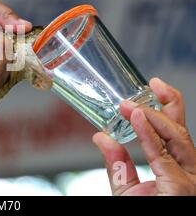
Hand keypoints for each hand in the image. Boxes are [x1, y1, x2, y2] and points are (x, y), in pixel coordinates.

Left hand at [93, 78, 195, 194]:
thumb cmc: (146, 212)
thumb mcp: (128, 188)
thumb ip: (118, 163)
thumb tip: (100, 136)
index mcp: (177, 166)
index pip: (175, 132)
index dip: (166, 106)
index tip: (152, 87)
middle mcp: (188, 170)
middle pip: (182, 130)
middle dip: (169, 103)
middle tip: (153, 83)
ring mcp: (187, 180)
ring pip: (177, 139)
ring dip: (153, 117)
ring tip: (131, 104)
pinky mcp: (180, 189)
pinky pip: (163, 156)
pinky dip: (149, 136)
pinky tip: (137, 118)